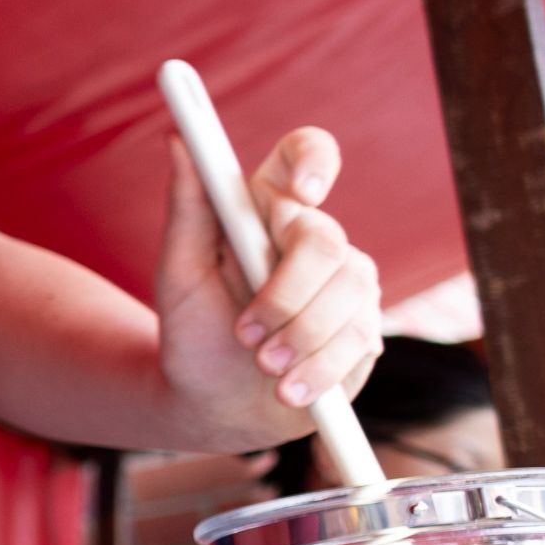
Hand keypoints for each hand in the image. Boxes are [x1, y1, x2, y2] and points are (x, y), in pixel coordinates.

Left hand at [155, 123, 379, 446]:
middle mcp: (314, 234)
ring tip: (264, 369)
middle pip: (325, 240)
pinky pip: (360, 337)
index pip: (306, 152)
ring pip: (350, 290)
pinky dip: (320, 368)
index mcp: (266, 207)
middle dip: (285, 296)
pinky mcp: (366, 325)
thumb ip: (187, 210)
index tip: (302, 192)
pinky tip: (290, 389)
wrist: (216, 404)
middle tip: (246, 335)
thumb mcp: (179, 274)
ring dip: (301, 337)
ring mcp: (348, 279)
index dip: (313, 160)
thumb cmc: (194, 331)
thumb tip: (179, 140)